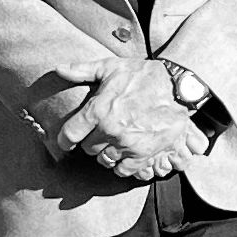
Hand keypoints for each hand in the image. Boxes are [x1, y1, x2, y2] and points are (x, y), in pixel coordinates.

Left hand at [55, 56, 209, 173]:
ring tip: (111, 142)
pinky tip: (123, 154)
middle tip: (98, 133)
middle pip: (88, 149)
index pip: (70, 135)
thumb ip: (82, 70)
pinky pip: (123, 170)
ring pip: (104, 160)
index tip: (65, 141)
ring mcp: (128, 144)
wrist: (177, 87)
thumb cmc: (143, 75)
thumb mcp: (110, 67)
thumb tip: (59, 69)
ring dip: (105, 153)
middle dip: (90, 141)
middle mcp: (111, 129)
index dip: (64, 140)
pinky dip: (121, 165)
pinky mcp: (144, 154)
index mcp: (99, 110)